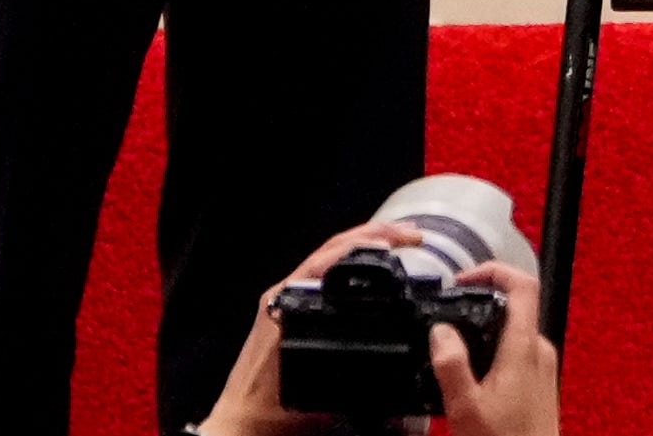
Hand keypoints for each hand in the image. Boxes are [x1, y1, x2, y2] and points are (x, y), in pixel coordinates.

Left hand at [194, 219, 412, 435]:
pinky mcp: (287, 312)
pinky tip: (370, 270)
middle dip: (375, 236)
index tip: (401, 242)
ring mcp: (284, 302)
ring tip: (399, 242)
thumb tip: (393, 377)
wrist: (239, 428)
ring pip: (327, 260)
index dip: (368, 242)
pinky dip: (350, 266)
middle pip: (331, 250)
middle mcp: (282, 297)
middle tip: (412, 236)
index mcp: (285, 306)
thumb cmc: (268, 414)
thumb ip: (349, 383)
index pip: (329, 257)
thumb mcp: (313, 395)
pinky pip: (321, 277)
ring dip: (363, 247)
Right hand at [430, 259, 559, 435]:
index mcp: (524, 347)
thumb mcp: (466, 407)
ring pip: (513, 332)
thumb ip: (451, 364)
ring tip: (454, 347)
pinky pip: (516, 353)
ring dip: (484, 331)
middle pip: (514, 306)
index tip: (463, 279)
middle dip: (480, 304)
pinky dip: (492, 352)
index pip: (522, 284)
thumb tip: (441, 330)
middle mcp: (540, 351)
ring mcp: (543, 367)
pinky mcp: (540, 384)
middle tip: (449, 314)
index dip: (492, 270)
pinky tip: (472, 375)